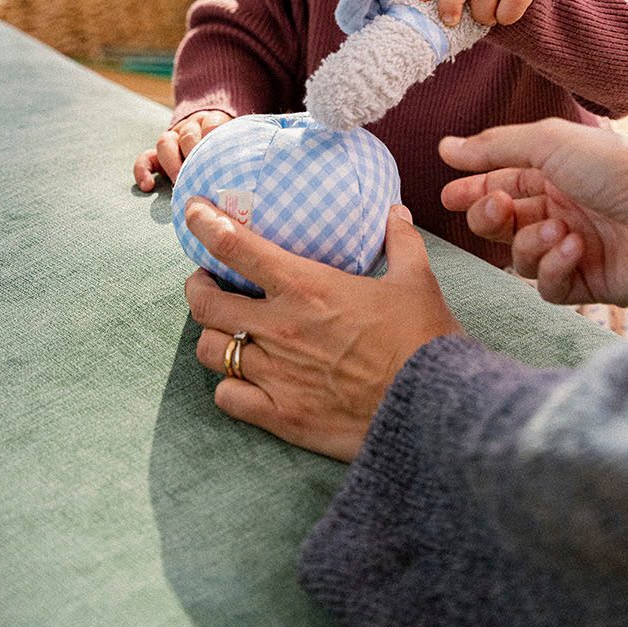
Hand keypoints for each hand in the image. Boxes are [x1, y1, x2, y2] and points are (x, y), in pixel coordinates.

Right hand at [132, 110, 232, 191]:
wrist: (209, 137)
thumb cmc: (226, 150)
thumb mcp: (235, 144)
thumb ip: (239, 151)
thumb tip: (250, 168)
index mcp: (212, 123)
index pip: (212, 125)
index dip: (213, 138)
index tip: (219, 159)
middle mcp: (190, 127)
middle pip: (188, 134)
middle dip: (192, 155)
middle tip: (200, 176)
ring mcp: (172, 139)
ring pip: (165, 142)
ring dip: (172, 164)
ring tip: (179, 182)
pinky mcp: (158, 154)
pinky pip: (145, 158)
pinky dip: (143, 171)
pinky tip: (147, 186)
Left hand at [184, 203, 462, 460]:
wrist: (433, 406)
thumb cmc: (424, 339)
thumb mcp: (416, 280)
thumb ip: (401, 241)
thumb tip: (397, 211)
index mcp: (306, 286)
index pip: (235, 246)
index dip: (205, 224)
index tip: (194, 212)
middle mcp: (279, 327)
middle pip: (204, 302)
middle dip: (197, 287)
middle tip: (206, 282)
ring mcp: (275, 374)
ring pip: (210, 350)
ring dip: (213, 337)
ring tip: (225, 331)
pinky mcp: (280, 415)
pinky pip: (226, 398)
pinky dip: (228, 387)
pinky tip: (242, 381)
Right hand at [439, 119, 627, 305]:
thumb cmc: (616, 168)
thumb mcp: (547, 143)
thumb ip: (493, 147)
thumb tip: (446, 147)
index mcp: (554, 174)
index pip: (500, 184)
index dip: (473, 191)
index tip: (449, 194)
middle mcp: (561, 210)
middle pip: (502, 224)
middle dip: (490, 217)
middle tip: (498, 209)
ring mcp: (573, 249)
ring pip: (520, 257)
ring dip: (530, 243)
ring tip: (559, 228)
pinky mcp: (588, 284)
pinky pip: (548, 286)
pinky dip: (554, 268)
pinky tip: (575, 249)